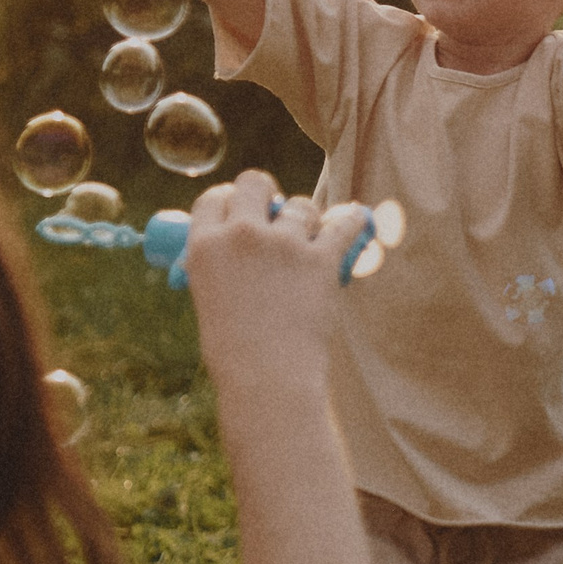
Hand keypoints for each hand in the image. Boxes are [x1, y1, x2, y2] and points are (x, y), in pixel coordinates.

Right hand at [182, 171, 360, 399]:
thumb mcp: (208, 301)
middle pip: (255, 183)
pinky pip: (344, 225)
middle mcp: (242, 235)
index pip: (213, 199)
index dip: (228, 200)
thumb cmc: (235, 353)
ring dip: (305, 218)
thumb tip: (237, 252)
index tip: (239, 209)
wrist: (268, 380)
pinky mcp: (321, 259)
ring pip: (301, 205)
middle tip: (274, 213)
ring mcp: (284, 244)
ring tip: (308, 239)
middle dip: (265, 193)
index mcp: (205, 246)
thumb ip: (220, 268)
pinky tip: (357, 218)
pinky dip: (352, 221)